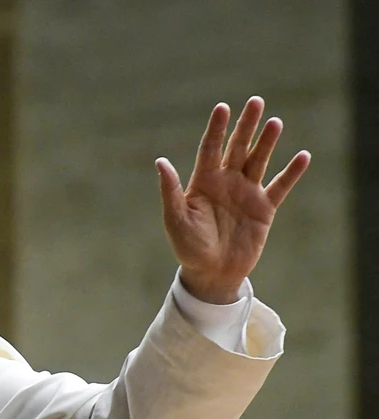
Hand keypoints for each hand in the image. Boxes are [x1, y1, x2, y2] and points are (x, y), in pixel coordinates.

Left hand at [156, 97, 309, 304]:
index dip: (216, 129)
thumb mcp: (175, 219)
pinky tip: (302, 156)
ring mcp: (247, 193)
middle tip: (255, 101)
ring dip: (267, 142)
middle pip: (237, 148)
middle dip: (246, 126)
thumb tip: (160, 162)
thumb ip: (170, 191)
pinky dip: (291, 173)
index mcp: (202, 182)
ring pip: (259, 161)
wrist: (211, 273)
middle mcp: (226, 182)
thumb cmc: (188, 247)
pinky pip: (280, 186)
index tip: (222, 107)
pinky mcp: (264, 208)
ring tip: (274, 122)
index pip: (210, 149)